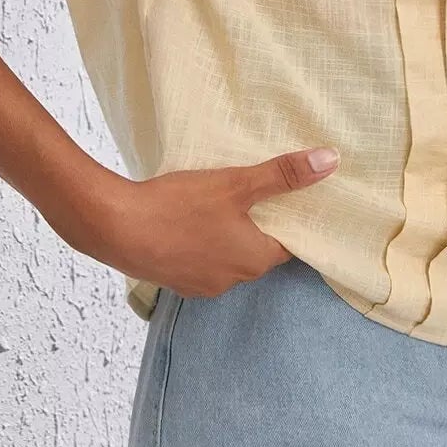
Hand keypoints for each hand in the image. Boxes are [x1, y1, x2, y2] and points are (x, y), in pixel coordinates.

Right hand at [87, 146, 340, 299]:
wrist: (116, 227)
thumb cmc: (179, 207)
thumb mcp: (236, 183)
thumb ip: (283, 174)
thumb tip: (330, 161)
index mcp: (253, 261)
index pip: (287, 245)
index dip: (291, 222)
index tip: (290, 201)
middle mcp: (231, 280)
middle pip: (256, 252)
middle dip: (257, 226)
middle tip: (254, 194)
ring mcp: (200, 285)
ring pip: (226, 257)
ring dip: (225, 235)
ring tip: (218, 203)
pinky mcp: (173, 280)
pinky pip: (198, 261)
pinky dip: (199, 242)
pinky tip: (187, 220)